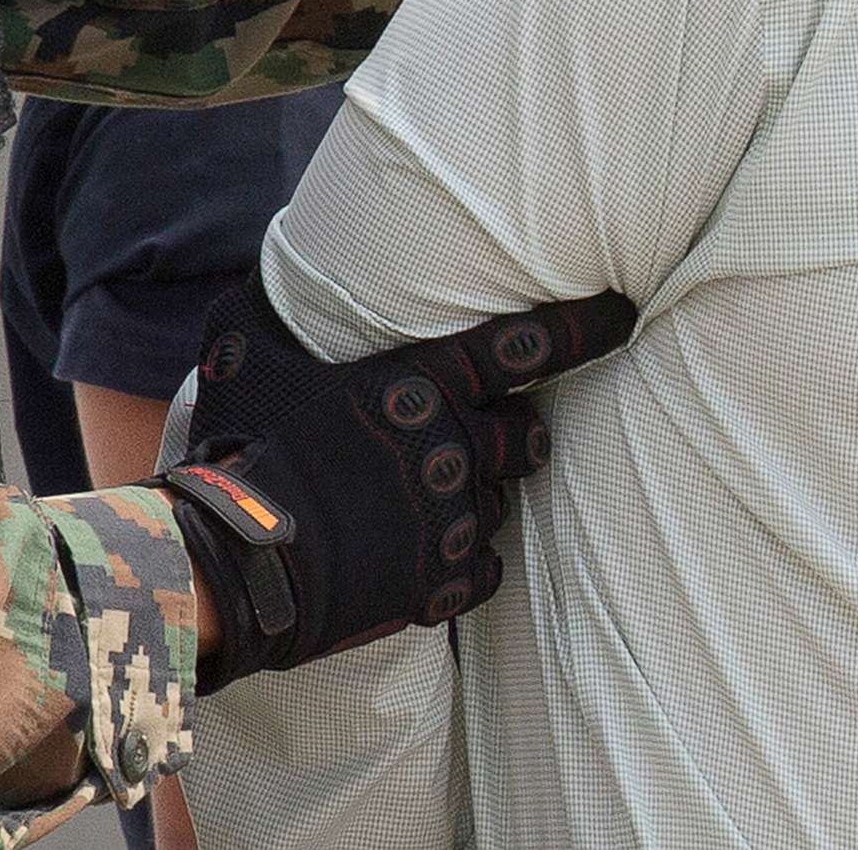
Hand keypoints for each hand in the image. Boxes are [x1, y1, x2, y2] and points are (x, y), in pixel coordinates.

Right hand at [156, 277, 636, 692]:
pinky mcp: (438, 585)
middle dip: (522, 434)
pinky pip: (483, 571)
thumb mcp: (247, 352)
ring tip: (428, 500)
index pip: (525, 348)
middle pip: (530, 437)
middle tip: (493, 437)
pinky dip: (462, 563)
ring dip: (476, 497)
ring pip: (501, 503)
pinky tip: (426, 555)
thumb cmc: (240, 446)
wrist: (233, 561)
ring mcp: (450, 522)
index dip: (583, 326)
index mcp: (419, 387)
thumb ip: (271, 309)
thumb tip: (265, 271)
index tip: (625, 312)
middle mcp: (451, 449)